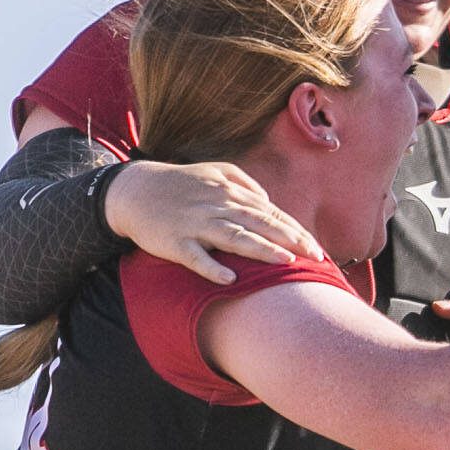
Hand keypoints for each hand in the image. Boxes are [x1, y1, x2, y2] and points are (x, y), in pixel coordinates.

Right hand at [104, 161, 322, 283]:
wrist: (132, 190)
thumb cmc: (179, 184)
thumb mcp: (213, 171)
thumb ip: (245, 183)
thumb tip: (268, 200)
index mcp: (229, 193)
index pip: (270, 214)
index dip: (295, 231)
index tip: (317, 248)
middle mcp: (216, 206)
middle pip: (259, 224)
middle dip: (289, 240)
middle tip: (314, 257)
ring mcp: (195, 224)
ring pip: (233, 237)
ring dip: (260, 249)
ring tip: (284, 262)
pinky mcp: (175, 241)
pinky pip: (195, 256)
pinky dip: (211, 267)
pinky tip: (229, 278)